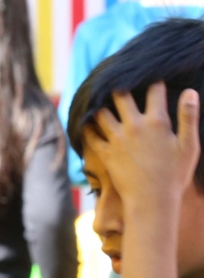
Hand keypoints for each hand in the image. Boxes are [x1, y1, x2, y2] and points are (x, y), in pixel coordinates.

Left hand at [88, 83, 199, 215]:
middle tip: (117, 79)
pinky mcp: (104, 153)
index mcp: (157, 122)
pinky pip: (90, 134)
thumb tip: (190, 92)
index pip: (154, 91)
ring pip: (101, 112)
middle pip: (120, 95)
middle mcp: (134, 126)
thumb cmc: (174, 175)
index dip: (153, 80)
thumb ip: (189, 117)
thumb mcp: (188, 145)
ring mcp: (116, 140)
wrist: (151, 202)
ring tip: (99, 97)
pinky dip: (87, 125)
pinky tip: (86, 120)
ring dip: (100, 104)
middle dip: (119, 85)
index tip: (151, 75)